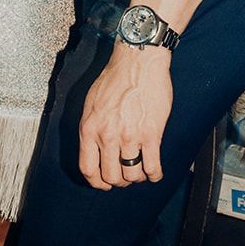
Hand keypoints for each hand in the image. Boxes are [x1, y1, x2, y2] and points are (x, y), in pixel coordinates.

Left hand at [78, 42, 172, 189]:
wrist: (138, 62)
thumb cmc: (115, 78)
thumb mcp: (92, 103)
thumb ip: (92, 128)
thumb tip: (94, 149)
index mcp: (90, 129)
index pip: (88, 169)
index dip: (97, 182)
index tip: (105, 183)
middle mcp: (107, 136)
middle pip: (111, 177)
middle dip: (120, 182)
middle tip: (126, 177)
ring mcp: (130, 137)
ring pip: (132, 175)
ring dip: (137, 177)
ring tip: (141, 171)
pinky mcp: (151, 134)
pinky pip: (152, 166)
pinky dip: (155, 175)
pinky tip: (155, 172)